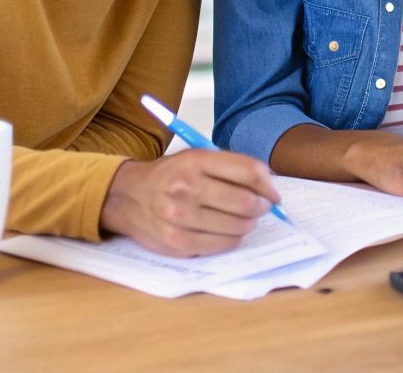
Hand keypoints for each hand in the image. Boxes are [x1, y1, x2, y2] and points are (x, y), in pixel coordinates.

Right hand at [99, 150, 282, 256]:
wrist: (128, 196)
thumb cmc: (171, 175)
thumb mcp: (197, 157)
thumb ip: (232, 166)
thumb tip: (270, 185)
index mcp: (195, 160)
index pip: (248, 172)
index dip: (268, 185)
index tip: (274, 194)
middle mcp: (186, 187)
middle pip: (246, 202)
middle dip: (262, 207)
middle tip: (262, 208)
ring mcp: (179, 217)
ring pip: (238, 227)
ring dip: (248, 224)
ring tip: (243, 220)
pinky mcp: (177, 242)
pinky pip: (222, 245)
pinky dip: (232, 240)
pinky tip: (227, 232)